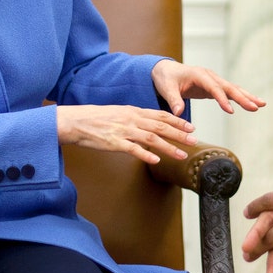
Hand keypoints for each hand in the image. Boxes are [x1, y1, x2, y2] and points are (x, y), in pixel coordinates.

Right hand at [56, 104, 194, 163]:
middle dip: (180, 134)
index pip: (161, 115)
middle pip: (161, 127)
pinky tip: (156, 161)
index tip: (192, 127)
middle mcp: (132, 120)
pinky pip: (133, 149)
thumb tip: (151, 124)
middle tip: (195, 140)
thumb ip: (136, 119)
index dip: (178, 121)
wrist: (77, 121)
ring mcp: (124, 131)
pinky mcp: (114, 143)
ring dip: (169, 147)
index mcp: (134, 112)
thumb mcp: (120, 114)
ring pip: (152, 138)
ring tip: (182, 155)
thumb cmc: (98, 119)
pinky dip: (146, 154)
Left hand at [151, 59, 265, 116]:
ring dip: (247, 97)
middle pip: (229, 87)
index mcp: (199, 74)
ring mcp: (214, 81)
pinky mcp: (214, 87)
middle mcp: (210, 76)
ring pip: (233, 89)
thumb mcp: (166, 89)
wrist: (166, 71)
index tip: (231, 111)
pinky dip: (241, 98)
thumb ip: (174, 100)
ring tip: (262, 104)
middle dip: (242, 97)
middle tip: (255, 107)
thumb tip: (179, 113)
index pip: (214, 88)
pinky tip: (252, 104)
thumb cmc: (166, 79)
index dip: (222, 99)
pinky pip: (230, 93)